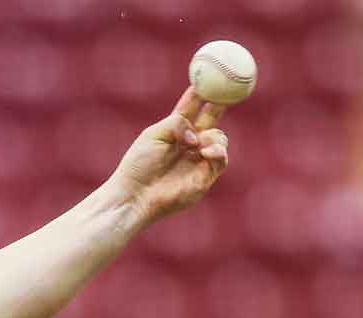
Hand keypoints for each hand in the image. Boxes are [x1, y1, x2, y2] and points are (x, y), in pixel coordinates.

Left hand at [107, 86, 229, 222]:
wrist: (136, 195)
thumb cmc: (138, 165)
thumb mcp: (153, 135)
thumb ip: (175, 124)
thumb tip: (195, 132)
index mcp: (174, 131)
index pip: (191, 108)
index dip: (200, 94)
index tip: (207, 78)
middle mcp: (188, 144)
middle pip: (211, 119)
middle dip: (220, 104)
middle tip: (227, 91)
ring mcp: (198, 160)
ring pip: (219, 138)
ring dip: (213, 136)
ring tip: (197, 145)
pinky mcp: (205, 177)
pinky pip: (221, 159)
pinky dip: (217, 151)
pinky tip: (205, 152)